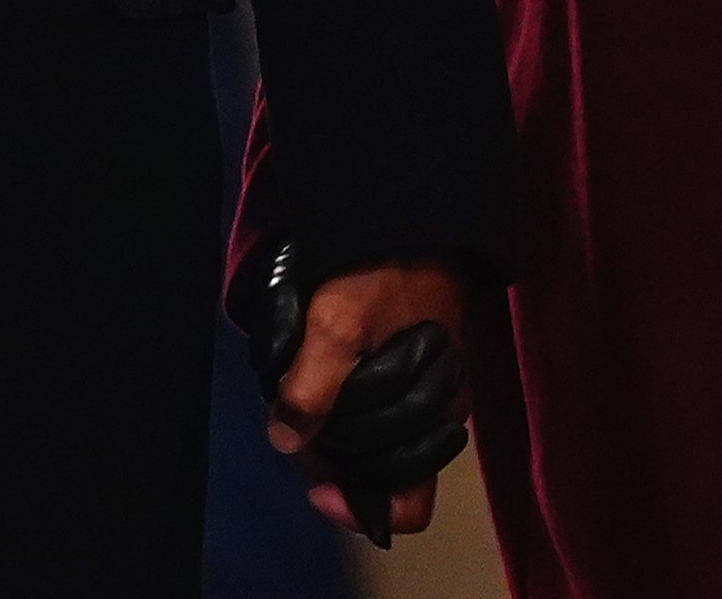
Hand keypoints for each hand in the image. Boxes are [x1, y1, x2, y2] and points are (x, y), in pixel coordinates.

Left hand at [263, 256, 472, 543]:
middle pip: (380, 475)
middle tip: (293, 427)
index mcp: (434, 419)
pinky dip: (341, 404)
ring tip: (298, 398)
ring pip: (373, 441)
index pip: (408, 506)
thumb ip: (312, 388)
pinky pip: (372, 405)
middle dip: (334, 462)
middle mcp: (435, 415)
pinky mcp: (409, 362)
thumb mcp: (337, 325)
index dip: (360, 509)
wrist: (406, 212)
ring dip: (334, 433)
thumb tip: (286, 441)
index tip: (316, 486)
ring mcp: (423, 388)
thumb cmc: (380, 270)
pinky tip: (314, 376)